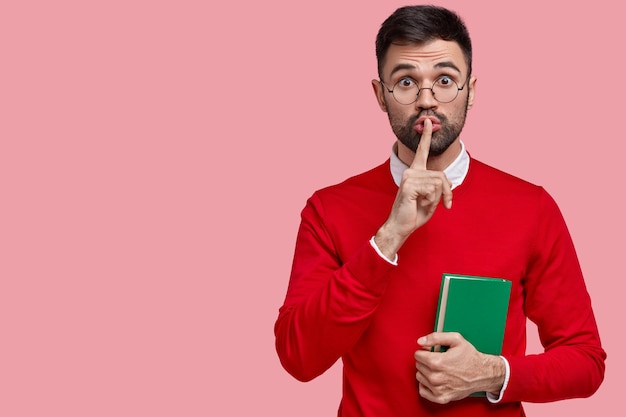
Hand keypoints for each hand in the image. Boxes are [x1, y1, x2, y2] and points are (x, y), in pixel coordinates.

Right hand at [374, 119, 452, 257]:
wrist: (401, 226)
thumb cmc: (415, 213)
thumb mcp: (432, 198)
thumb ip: (439, 187)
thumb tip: (447, 182)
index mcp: (415, 172)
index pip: (422, 151)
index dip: (426, 136)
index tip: (427, 121)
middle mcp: (411, 171)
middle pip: (441, 175)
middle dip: (446, 192)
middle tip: (444, 204)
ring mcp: (409, 177)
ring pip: (438, 183)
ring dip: (437, 198)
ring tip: (424, 204)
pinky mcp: (409, 186)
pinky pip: (432, 190)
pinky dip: (431, 200)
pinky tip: (420, 203)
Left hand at [414, 332, 504, 403]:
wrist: (483, 374)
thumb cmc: (470, 357)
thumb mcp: (456, 340)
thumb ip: (435, 337)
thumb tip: (420, 341)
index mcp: (437, 362)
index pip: (418, 355)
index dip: (424, 351)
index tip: (431, 352)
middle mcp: (436, 377)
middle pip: (418, 366)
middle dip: (426, 361)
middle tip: (438, 360)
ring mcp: (438, 389)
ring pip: (420, 377)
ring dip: (426, 372)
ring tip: (438, 369)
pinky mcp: (441, 398)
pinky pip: (423, 392)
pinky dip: (426, 385)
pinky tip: (434, 380)